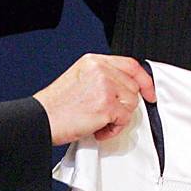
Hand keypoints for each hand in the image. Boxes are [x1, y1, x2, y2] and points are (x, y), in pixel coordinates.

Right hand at [32, 54, 155, 144]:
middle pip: (133, 88)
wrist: (41, 119)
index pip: (130, 65)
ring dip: (118, 119)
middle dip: (124, 106)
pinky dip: (113, 129)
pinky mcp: (107, 106)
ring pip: (131, 104)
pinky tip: (97, 129)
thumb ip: (102, 77)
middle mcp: (100, 70)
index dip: (144, 80)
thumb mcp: (79, 79)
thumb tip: (124, 88)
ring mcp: (105, 87)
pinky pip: (124, 120)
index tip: (149, 93)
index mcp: (93, 61)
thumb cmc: (56, 105)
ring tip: (99, 122)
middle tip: (107, 115)